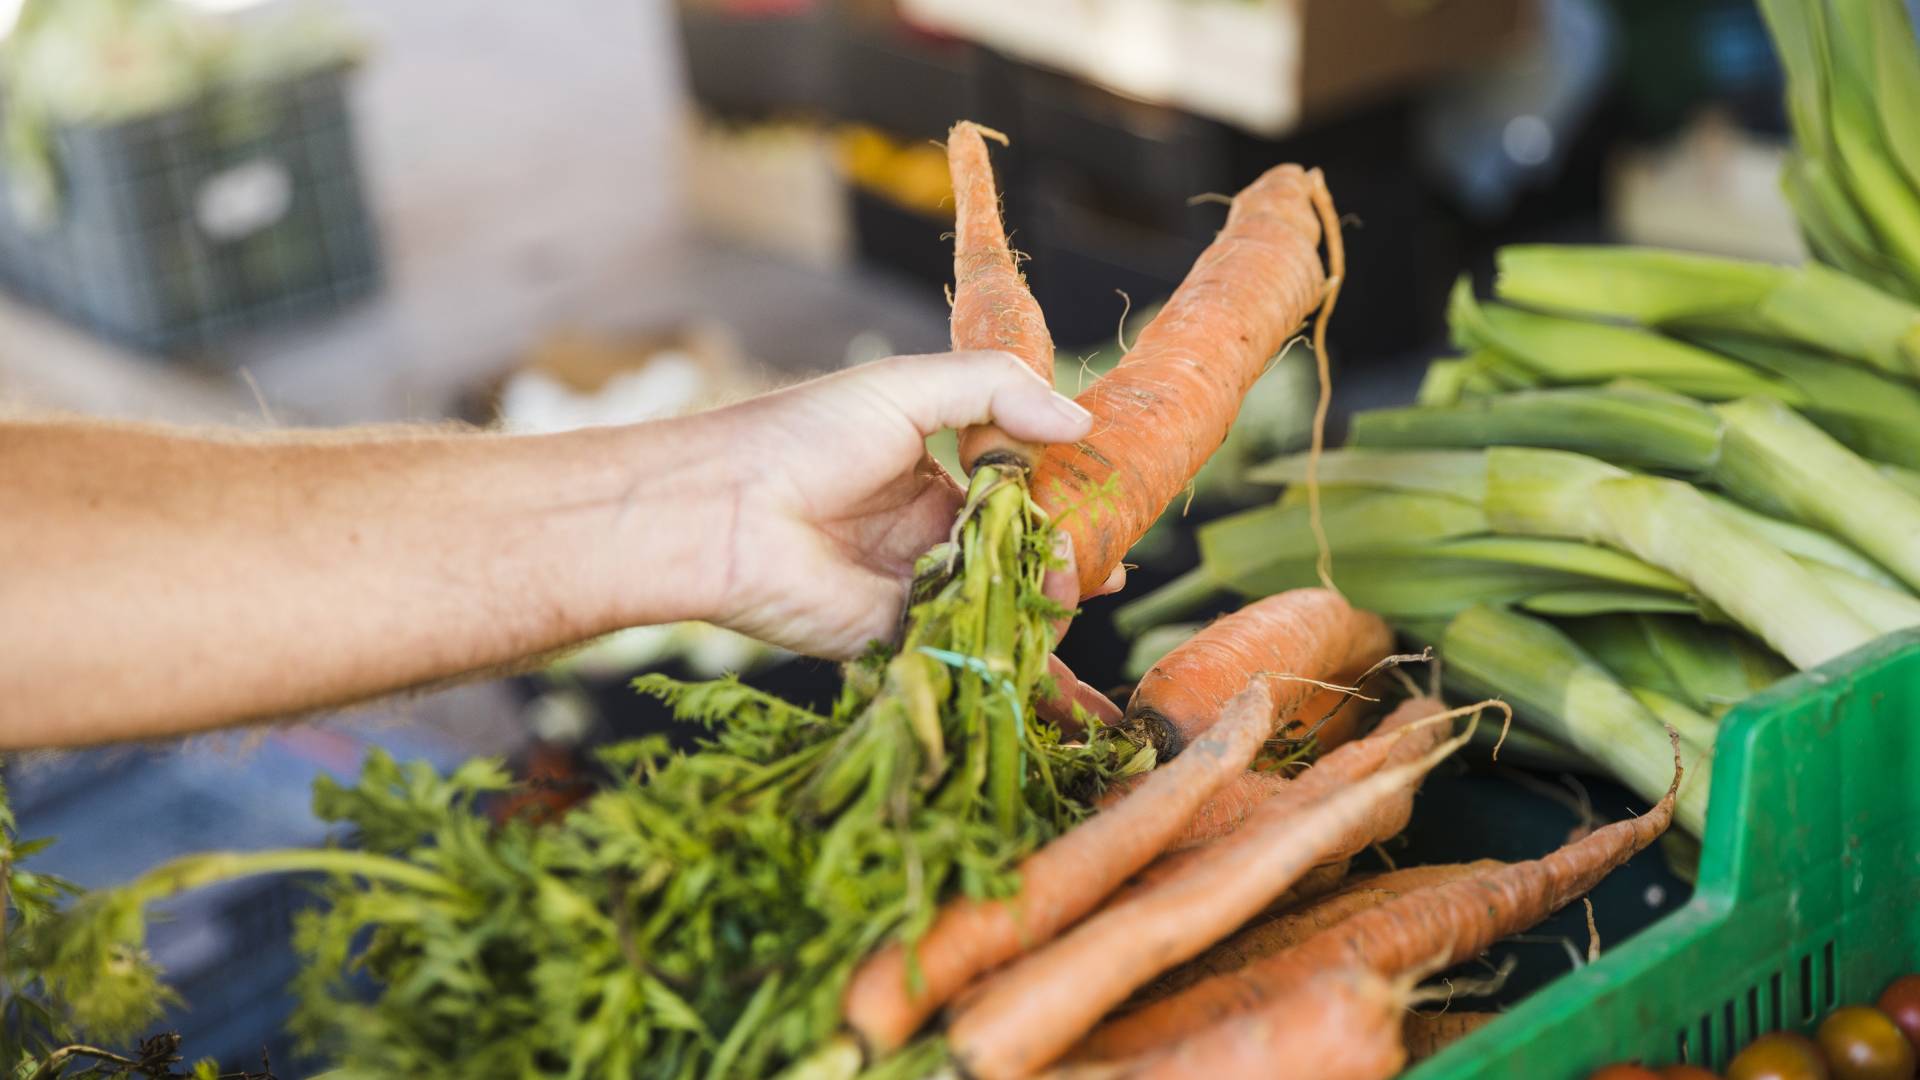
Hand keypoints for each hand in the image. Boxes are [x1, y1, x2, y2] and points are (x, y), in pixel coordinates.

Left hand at [690, 351, 1122, 723]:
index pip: (1018, 487)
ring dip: (1047, 606)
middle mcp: (926, 532)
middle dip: (1067, 559)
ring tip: (1075, 594)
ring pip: (1001, 603)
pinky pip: (968, 654)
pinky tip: (1069, 681)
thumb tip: (1081, 422)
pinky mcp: (900, 641)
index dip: (1064, 497)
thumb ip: (995, 391)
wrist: (722, 513)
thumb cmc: (801, 436)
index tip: (1110, 504)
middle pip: (1018, 551)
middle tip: (1102, 563)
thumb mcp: (904, 388)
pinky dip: (1017, 670)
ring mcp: (915, 589)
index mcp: (929, 471)